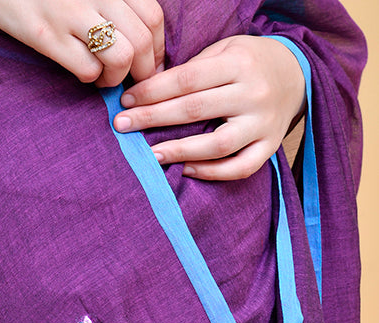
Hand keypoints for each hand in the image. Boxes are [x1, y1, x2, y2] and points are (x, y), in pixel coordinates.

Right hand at [0, 0, 163, 86]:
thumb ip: (110, 0)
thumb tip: (137, 34)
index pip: (153, 16)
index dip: (157, 47)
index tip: (149, 63)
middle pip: (143, 41)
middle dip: (144, 71)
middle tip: (132, 82)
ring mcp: (71, 13)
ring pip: (122, 57)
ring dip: (118, 78)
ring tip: (105, 79)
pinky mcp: (46, 35)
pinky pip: (87, 69)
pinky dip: (91, 80)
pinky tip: (83, 74)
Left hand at [113, 35, 306, 179]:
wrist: (297, 74)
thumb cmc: (248, 62)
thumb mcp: (224, 51)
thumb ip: (193, 70)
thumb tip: (146, 91)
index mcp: (239, 63)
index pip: (187, 80)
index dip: (153, 92)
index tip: (125, 101)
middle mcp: (253, 94)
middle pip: (195, 110)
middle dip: (153, 119)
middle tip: (123, 127)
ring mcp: (263, 124)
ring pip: (218, 144)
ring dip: (180, 151)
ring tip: (151, 155)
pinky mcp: (270, 147)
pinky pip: (240, 167)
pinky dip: (212, 172)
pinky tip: (186, 170)